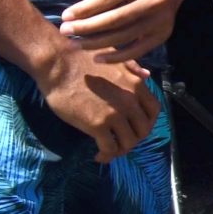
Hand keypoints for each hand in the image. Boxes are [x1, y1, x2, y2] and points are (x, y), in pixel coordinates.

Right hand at [33, 43, 160, 162]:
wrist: (58, 63)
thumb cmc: (82, 58)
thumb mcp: (115, 60)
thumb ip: (133, 69)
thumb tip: (147, 76)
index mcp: (137, 85)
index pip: (154, 110)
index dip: (147, 122)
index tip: (135, 127)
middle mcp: (130, 101)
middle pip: (143, 129)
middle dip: (133, 138)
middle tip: (120, 141)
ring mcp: (115, 113)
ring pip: (129, 142)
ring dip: (120, 150)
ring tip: (108, 151)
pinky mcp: (97, 124)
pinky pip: (110, 148)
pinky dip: (106, 155)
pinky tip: (98, 155)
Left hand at [58, 0, 185, 63]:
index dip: (87, 7)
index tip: (65, 15)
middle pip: (118, 18)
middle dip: (88, 27)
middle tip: (65, 31)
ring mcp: (162, 19)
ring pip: (125, 36)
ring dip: (97, 43)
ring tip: (75, 43)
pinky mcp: (162, 35)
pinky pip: (138, 50)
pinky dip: (117, 57)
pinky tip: (96, 57)